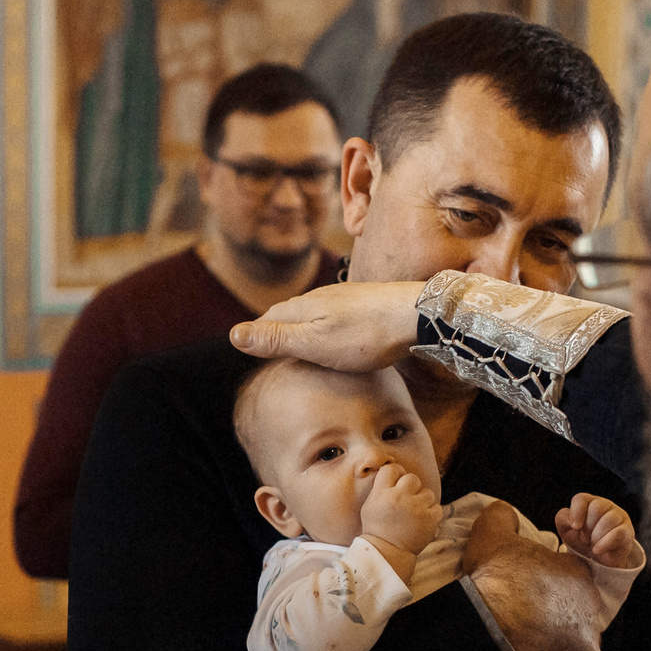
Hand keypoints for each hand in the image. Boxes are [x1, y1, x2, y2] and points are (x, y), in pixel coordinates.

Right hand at [230, 281, 431, 372]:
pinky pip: (334, 318)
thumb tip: (234, 334)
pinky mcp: (364, 306)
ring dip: (300, 329)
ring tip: (296, 348)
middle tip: (266, 352)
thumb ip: (276, 339)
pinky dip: (324, 330)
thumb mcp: (314, 344)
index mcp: (304, 307)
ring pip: (312, 315)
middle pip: (288, 315)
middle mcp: (321, 298)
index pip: (268, 320)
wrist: (416, 316)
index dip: (257, 336)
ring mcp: (344, 301)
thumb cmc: (366, 335)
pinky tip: (333, 340)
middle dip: (275, 330)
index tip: (248, 352)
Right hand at [360, 462, 440, 554]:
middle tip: (406, 500)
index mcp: (382, 493)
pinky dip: (431, 513)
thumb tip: (394, 471)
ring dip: (422, 501)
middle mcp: (400, 497)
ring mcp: (417, 508)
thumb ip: (381, 487)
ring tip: (414, 513)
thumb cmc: (377, 528)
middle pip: (412, 478)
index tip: (396, 484)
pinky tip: (422, 521)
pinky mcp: (430, 519)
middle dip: (411, 488)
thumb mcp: (369, 505)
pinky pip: (436, 507)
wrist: (388, 553)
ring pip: (427, 492)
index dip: (396, 475)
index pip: (393, 468)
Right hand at [462, 509, 614, 650]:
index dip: (554, 585)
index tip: (532, 595)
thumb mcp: (491, 534)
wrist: (487, 619)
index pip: (574, 578)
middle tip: (531, 623)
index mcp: (575, 571)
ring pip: (588, 641)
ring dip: (571, 646)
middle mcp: (588, 601)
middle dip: (562, 617)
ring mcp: (589, 633)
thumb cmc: (493, 577)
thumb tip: (504, 510)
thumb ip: (501, 516)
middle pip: (581, 610)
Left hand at [556, 493, 640, 568]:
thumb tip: (569, 517)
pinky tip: (597, 550)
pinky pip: (618, 533)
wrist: (598, 560)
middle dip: (588, 527)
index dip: (576, 512)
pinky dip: (605, 543)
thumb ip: (563, 519)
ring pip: (609, 519)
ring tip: (592, 545)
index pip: (581, 499)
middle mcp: (605, 506)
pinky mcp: (628, 531)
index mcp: (589, 502)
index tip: (575, 527)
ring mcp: (618, 517)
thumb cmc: (582, 540)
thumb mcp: (567, 531)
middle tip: (585, 539)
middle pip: (596, 508)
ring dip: (596, 536)